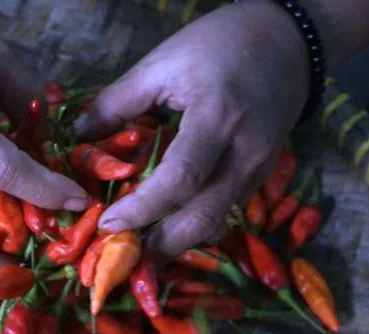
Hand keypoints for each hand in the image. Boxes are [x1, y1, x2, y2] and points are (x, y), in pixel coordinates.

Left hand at [75, 0, 308, 257]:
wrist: (288, 43)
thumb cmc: (221, 45)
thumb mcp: (164, 62)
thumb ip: (119, 100)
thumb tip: (80, 134)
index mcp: (217, 116)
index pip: (180, 178)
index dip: (142, 208)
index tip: (107, 223)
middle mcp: (243, 151)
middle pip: (203, 217)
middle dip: (162, 245)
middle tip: (124, 255)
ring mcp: (258, 168)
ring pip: (217, 222)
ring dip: (179, 242)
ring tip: (141, 250)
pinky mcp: (261, 176)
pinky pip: (226, 212)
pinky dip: (196, 226)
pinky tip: (169, 228)